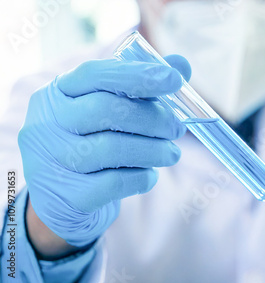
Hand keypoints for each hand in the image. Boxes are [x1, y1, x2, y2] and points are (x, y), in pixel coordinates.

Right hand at [19, 55, 190, 247]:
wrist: (61, 201)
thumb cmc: (93, 145)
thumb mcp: (109, 113)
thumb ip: (143, 87)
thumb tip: (181, 64)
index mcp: (57, 93)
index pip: (95, 74)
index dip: (138, 74)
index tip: (175, 79)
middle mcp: (47, 123)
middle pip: (105, 109)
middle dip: (153, 118)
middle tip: (177, 129)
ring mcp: (52, 160)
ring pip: (112, 148)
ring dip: (153, 150)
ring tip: (172, 154)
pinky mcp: (66, 194)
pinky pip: (114, 183)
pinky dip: (142, 177)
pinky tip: (150, 175)